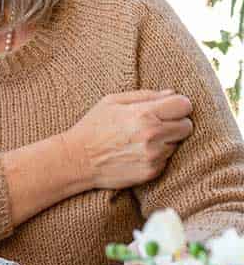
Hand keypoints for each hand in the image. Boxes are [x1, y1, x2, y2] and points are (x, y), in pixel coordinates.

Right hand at [67, 90, 193, 189]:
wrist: (77, 160)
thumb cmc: (92, 127)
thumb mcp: (111, 102)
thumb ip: (145, 95)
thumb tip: (172, 93)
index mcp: (143, 114)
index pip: (184, 105)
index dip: (178, 105)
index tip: (170, 108)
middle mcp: (152, 135)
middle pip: (187, 126)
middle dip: (175, 123)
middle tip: (157, 125)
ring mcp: (153, 156)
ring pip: (177, 144)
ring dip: (165, 141)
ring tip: (142, 140)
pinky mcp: (152, 171)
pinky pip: (167, 160)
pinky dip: (157, 156)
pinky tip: (138, 153)